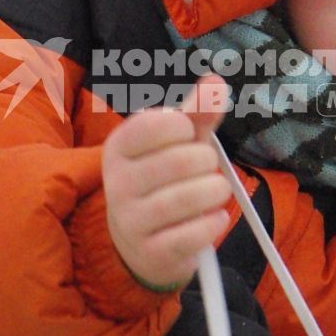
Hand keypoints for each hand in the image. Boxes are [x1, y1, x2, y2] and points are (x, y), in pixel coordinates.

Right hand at [101, 77, 231, 290]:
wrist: (142, 243)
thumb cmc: (164, 182)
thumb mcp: (178, 145)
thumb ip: (197, 113)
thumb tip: (216, 82)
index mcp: (119, 148)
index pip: (152, 125)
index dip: (183, 127)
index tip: (188, 136)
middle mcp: (117, 184)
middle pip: (178, 162)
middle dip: (207, 163)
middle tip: (208, 170)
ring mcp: (130, 221)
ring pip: (185, 199)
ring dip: (215, 192)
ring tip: (217, 192)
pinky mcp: (150, 253)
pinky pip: (191, 234)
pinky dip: (213, 224)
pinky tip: (213, 218)